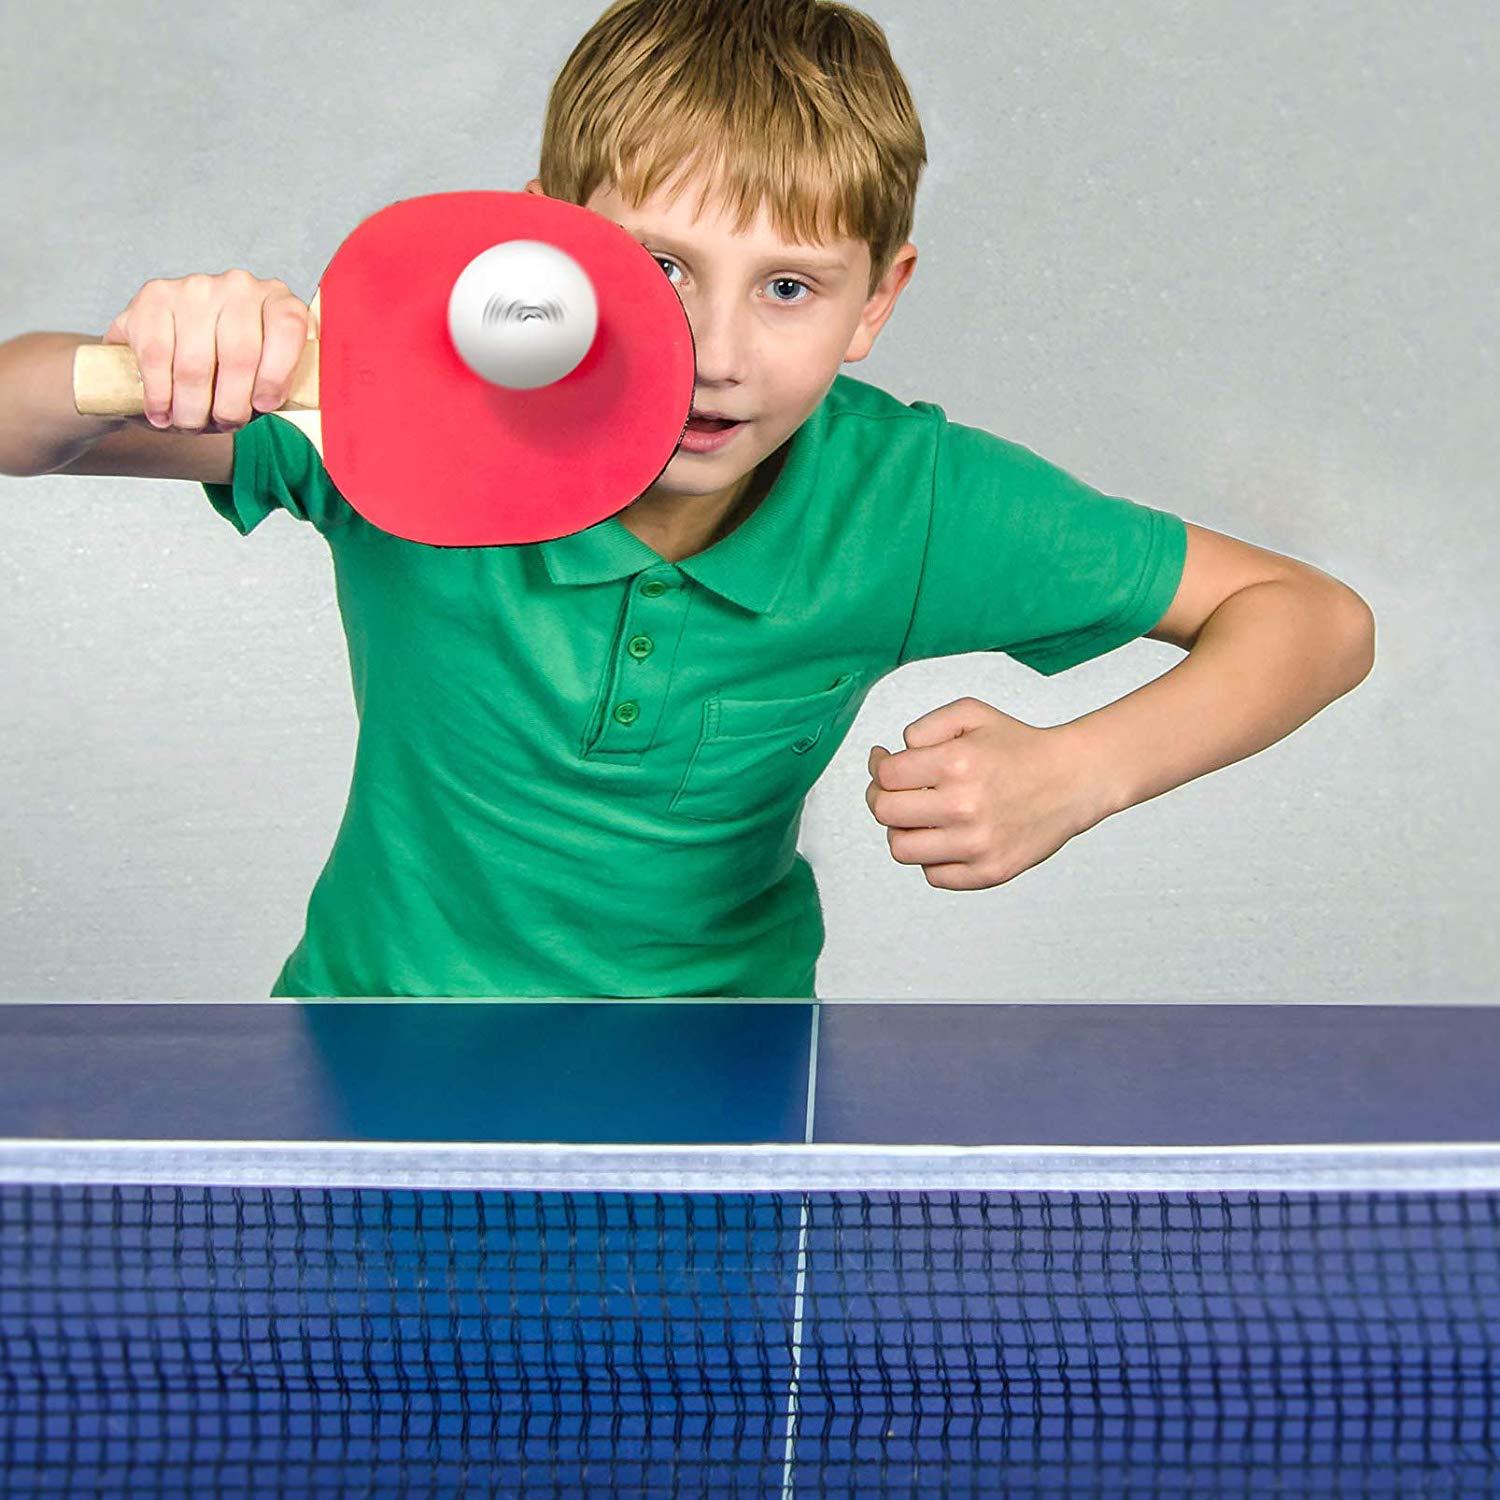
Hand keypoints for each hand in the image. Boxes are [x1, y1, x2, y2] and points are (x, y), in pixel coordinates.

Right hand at [102, 270, 315, 433]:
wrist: (173, 348)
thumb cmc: (230, 371)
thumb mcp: (264, 376)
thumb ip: (281, 384)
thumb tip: (289, 404)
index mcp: (277, 300)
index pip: (288, 327)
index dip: (277, 374)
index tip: (264, 406)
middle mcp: (238, 286)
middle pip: (239, 355)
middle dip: (231, 404)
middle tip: (225, 423)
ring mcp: (194, 288)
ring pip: (195, 364)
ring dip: (193, 407)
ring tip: (192, 423)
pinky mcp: (154, 298)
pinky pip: (156, 357)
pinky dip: (160, 396)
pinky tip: (163, 413)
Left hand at [865, 697, 1108, 890]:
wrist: (1073, 780)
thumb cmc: (1021, 747)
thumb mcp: (971, 714)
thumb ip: (923, 727)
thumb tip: (892, 757)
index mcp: (957, 763)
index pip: (886, 776)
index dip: (878, 768)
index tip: (884, 763)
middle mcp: (964, 806)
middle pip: (885, 812)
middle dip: (882, 798)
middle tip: (893, 791)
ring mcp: (977, 845)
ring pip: (901, 849)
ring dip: (903, 830)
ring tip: (920, 816)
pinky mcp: (989, 872)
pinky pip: (933, 875)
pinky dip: (932, 857)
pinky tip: (946, 837)